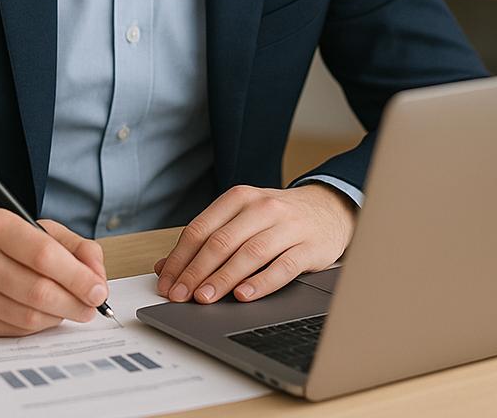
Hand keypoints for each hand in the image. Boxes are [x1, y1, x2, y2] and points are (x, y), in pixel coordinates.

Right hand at [0, 209, 108, 335]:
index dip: (77, 277)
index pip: (44, 255)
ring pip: (27, 316)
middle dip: (75, 302)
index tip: (99, 290)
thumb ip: (71, 245)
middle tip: (93, 306)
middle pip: (38, 291)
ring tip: (72, 308)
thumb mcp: (30, 225)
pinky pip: (12, 330)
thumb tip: (97, 276)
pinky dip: (37, 325)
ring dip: (59, 316)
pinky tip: (45, 314)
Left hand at [154, 184, 355, 304]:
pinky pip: (282, 266)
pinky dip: (261, 282)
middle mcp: (262, 207)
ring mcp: (286, 226)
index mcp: (239, 198)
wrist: (328, 208)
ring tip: (205, 298)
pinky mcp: (308, 246)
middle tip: (181, 296)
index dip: (181, 258)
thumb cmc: (277, 218)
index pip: (201, 228)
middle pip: (222, 241)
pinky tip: (244, 295)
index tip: (167, 282)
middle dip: (196, 271)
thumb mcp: (242, 218)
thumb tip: (167, 267)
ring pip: (249, 253)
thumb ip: (207, 238)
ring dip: (223, 278)